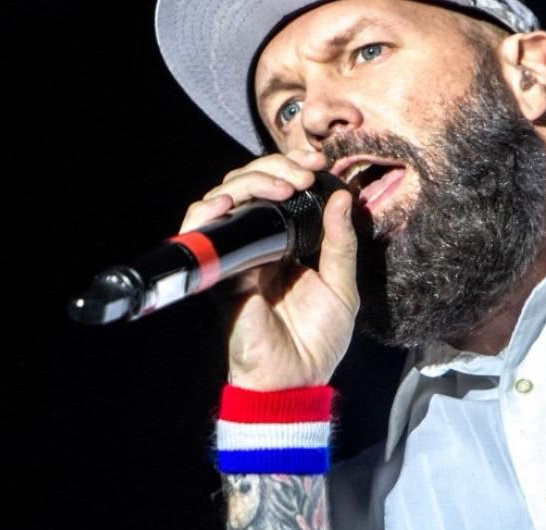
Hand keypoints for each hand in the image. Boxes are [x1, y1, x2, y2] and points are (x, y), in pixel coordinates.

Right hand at [180, 149, 359, 390]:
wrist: (293, 381)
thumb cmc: (316, 341)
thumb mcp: (342, 287)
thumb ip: (341, 243)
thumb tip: (342, 198)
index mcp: (285, 243)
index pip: (276, 189)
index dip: (290, 167)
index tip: (316, 163)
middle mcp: (257, 243)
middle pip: (247, 184)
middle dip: (272, 167)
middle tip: (302, 175)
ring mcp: (236, 256)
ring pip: (224, 198)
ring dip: (248, 182)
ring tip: (280, 188)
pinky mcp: (219, 273)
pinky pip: (203, 235)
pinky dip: (207, 212)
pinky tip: (228, 205)